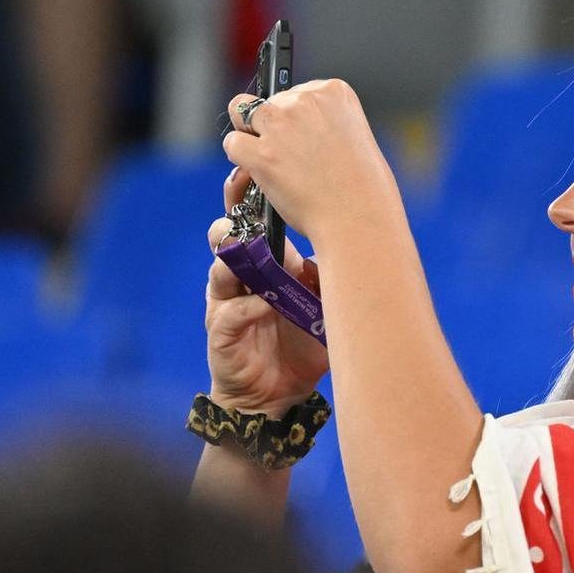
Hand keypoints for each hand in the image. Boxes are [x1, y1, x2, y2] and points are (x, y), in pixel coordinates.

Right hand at [205, 168, 329, 417]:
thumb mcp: (326, 308)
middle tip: (244, 201)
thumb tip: (353, 248)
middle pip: (226, 234)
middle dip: (233, 216)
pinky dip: (249, 306)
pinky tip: (267, 304)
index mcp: (267, 264)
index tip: (262, 175)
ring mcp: (228, 303)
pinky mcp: (221, 332)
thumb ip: (333, 278)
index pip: (252, 222)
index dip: (252, 198)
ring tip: (251, 254)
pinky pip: (229, 312)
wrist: (281, 397)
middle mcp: (243, 278)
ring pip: (220, 268)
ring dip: (235, 259)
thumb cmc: (303, 348)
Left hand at [223, 80, 397, 248]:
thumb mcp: (356, 138)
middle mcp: (306, 100)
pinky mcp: (262, 153)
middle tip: (292, 159)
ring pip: (241, 113)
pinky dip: (241, 159)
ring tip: (272, 161)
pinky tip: (260, 173)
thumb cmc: (364, 190)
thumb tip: (292, 126)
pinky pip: (233, 144)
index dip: (297, 119)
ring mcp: (281, 125)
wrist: (360, 221)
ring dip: (251, 135)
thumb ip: (325, 122)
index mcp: (334, 91)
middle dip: (274, 127)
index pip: (296, 91)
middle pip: (268, 101)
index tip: (307, 141)